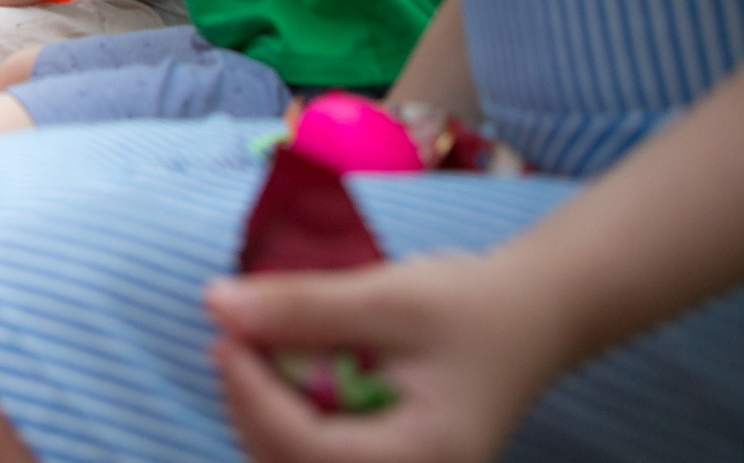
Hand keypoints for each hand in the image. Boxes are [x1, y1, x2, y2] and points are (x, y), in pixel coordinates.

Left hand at [208, 251, 567, 462]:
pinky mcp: (383, 460)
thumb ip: (302, 305)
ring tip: (252, 349)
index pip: (307, 448)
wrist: (527, 316)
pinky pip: (315, 453)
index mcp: (420, 455)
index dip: (251, 395)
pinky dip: (285, 416)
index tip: (222, 337)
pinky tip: (280, 369)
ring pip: (295, 462)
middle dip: (249, 406)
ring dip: (261, 412)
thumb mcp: (386, 297)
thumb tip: (216, 304)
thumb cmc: (468, 305)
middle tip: (229, 339)